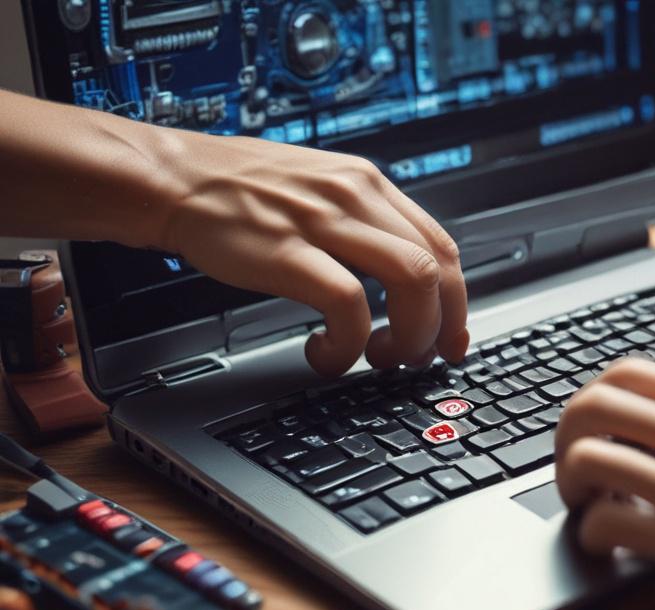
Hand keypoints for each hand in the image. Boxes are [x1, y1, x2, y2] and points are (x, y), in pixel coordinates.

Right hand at [156, 133, 467, 376]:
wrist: (172, 179)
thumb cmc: (240, 193)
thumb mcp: (318, 188)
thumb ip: (362, 224)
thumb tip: (403, 279)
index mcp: (368, 184)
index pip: (441, 245)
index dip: (457, 302)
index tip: (451, 337)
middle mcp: (356, 196)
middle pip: (438, 267)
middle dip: (441, 326)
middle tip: (419, 359)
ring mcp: (324, 221)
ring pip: (411, 282)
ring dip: (409, 336)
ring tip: (379, 358)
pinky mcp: (288, 251)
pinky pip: (349, 307)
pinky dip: (349, 344)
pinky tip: (326, 353)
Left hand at [555, 359, 654, 609]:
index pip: (633, 373)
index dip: (596, 395)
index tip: (595, 422)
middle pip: (594, 407)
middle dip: (564, 432)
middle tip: (572, 460)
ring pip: (588, 461)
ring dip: (570, 484)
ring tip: (585, 503)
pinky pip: (610, 528)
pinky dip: (595, 536)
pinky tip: (610, 545)